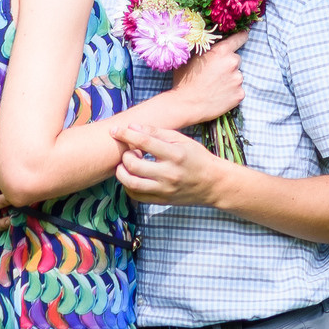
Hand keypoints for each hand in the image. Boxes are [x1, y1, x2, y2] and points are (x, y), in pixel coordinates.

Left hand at [113, 123, 230, 207]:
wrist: (213, 183)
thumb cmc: (197, 157)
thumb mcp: (181, 140)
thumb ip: (157, 133)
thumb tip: (132, 127)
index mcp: (175, 155)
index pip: (144, 142)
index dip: (126, 134)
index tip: (114, 130)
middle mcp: (169, 174)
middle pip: (134, 165)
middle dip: (125, 155)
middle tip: (130, 151)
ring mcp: (165, 190)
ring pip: (131, 183)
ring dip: (122, 172)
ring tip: (127, 164)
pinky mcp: (162, 200)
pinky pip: (136, 195)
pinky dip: (128, 185)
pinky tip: (133, 176)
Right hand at [165, 31, 250, 123]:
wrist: (185, 105)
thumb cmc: (184, 80)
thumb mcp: (191, 58)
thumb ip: (205, 49)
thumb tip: (207, 41)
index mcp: (221, 51)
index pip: (239, 38)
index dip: (241, 37)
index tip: (245, 36)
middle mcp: (232, 63)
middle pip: (236, 59)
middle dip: (228, 64)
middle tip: (214, 74)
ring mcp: (238, 79)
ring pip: (237, 76)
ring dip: (230, 79)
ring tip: (214, 87)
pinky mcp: (240, 94)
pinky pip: (238, 90)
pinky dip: (231, 93)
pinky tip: (218, 96)